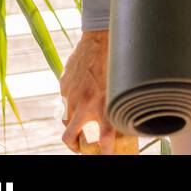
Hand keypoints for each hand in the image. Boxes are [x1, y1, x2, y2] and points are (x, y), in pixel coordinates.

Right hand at [59, 30, 125, 152]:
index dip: (106, 151)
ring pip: (67, 117)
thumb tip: (126, 120)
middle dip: (74, 146)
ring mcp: (71, 94)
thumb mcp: (124, 85)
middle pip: (69, 137)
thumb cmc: (119, 60)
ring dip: (75, 119)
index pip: (104, 139)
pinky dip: (74, 98)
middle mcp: (85, 102)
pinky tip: (86, 86)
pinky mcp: (64, 84)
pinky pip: (66, 98)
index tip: (107, 154)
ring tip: (85, 113)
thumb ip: (120, 104)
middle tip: (81, 147)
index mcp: (104, 104)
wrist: (102, 36)